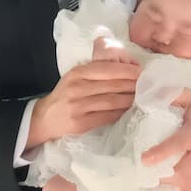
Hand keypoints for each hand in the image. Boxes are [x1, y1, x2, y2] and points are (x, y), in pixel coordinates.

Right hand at [24, 38, 140, 150]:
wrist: (44, 118)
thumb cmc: (65, 96)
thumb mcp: (74, 78)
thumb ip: (94, 72)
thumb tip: (124, 68)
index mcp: (77, 73)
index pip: (106, 69)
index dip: (126, 70)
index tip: (141, 71)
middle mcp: (77, 88)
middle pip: (111, 85)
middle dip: (132, 85)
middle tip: (146, 85)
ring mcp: (78, 106)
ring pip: (111, 101)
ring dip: (129, 99)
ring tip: (141, 97)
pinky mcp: (81, 122)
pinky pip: (106, 116)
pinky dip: (120, 112)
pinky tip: (128, 110)